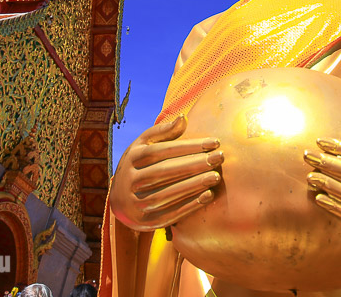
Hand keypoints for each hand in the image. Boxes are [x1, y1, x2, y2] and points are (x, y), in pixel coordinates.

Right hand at [109, 116, 222, 231]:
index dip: (189, 146)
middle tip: (219, 158)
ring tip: (216, 176)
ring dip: (194, 185)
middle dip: (194, 164)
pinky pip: (171, 213)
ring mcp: (137, 203)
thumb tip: (183, 117)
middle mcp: (131, 180)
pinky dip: (190, 205)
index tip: (215, 142)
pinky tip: (208, 195)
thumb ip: (163, 132)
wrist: (121, 201)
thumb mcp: (143, 146)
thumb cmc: (140, 165)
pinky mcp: (147, 222)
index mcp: (132, 158)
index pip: (162, 150)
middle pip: (165, 171)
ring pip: (168, 193)